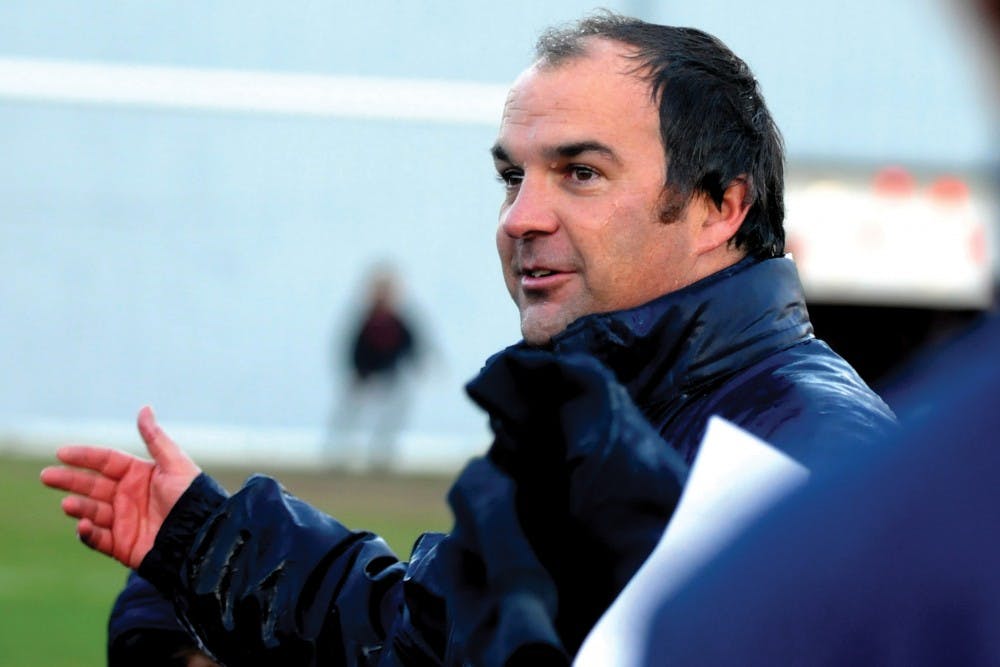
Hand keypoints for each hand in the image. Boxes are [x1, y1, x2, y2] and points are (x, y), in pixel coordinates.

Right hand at [40, 406, 200, 568]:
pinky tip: (83, 525)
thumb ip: (155, 439)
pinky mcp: (122, 545)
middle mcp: (128, 496)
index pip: (106, 461)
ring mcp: (123, 521)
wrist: (203, 536)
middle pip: (92, 485)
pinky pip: (98, 539)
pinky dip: (88, 534)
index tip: (61, 452)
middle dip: (69, 480)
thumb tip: (144, 408)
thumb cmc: (192, 498)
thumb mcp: (175, 464)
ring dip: (79, 507)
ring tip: (68, 504)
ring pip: (92, 511)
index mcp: (140, 475)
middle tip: (47, 476)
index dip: (85, 456)